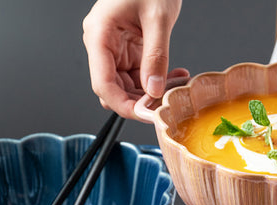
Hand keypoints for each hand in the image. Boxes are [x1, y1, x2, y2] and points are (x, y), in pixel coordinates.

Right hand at [82, 0, 188, 119]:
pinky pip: (139, 77)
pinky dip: (157, 81)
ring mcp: (115, 49)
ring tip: (176, 85)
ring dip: (152, 93)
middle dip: (141, 100)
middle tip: (166, 102)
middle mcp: (103, 44)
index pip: (103, 84)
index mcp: (100, 34)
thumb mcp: (158, 18)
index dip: (124, 106)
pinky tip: (175, 76)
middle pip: (114, 90)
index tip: (146, 115)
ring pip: (128, 87)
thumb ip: (156, 57)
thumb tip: (154, 91)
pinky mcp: (128, 51)